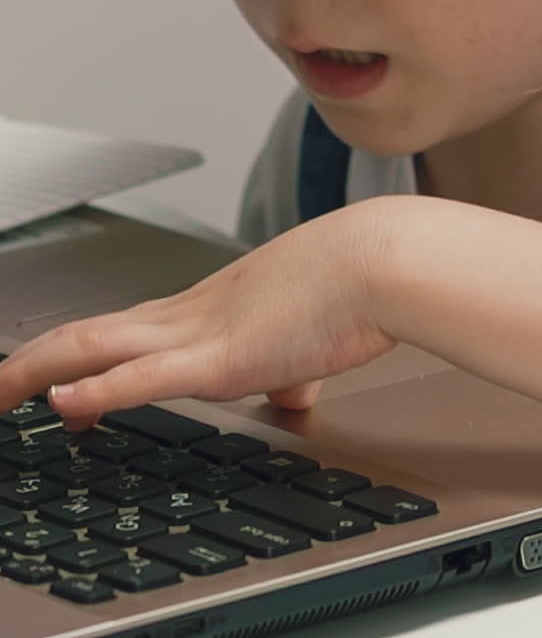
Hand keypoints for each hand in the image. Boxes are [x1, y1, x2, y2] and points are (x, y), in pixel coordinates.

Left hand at [0, 201, 394, 428]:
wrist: (379, 261)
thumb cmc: (354, 285)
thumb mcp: (308, 331)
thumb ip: (290, 364)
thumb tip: (295, 391)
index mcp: (210, 306)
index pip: (125, 331)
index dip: (79, 356)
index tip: (51, 384)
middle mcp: (191, 313)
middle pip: (88, 333)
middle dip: (33, 362)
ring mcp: (199, 332)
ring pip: (94, 349)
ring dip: (37, 373)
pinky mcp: (220, 358)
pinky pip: (142, 379)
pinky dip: (95, 394)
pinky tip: (61, 407)